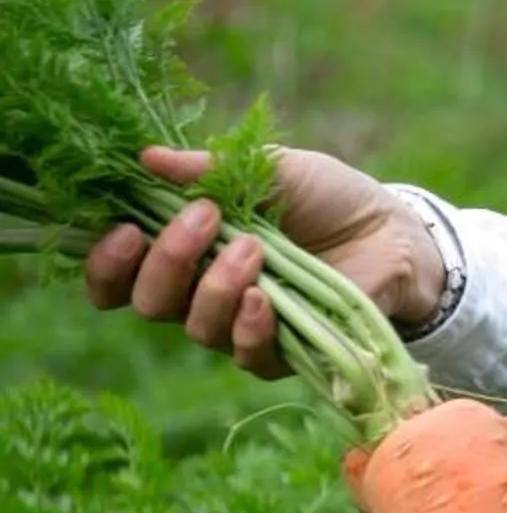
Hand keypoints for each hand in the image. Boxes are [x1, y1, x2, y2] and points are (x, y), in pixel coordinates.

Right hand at [83, 146, 446, 380]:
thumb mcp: (269, 167)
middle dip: (165, 260)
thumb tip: (146, 157)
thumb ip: (208, 169)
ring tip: (253, 246)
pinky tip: (264, 297)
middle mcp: (201, 291)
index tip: (126, 229)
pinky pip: (244, 354)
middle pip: (147, 301)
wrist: (392, 229)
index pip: (121, 273)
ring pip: (193, 326)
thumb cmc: (325, 196)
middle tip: (205, 219)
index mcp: (187, 248)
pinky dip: (247, 325)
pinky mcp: (282, 353)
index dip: (109, 261)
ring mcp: (240, 325)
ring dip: (214, 285)